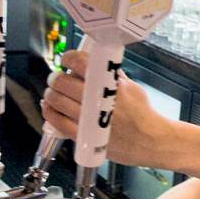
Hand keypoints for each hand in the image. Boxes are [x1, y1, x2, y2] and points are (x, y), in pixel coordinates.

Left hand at [41, 48, 172, 167]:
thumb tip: (96, 63)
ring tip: (54, 94)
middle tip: (58, 79)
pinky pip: (57, 122)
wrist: (150, 140)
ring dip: (51, 94)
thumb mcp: (131, 86)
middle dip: (56, 77)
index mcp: (107, 82)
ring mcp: (87, 118)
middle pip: (61, 81)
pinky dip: (49, 112)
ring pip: (55, 100)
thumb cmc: (143, 114)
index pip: (78, 61)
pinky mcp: (83, 135)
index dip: (68, 58)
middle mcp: (95, 98)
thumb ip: (112, 75)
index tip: (67, 60)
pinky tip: (49, 107)